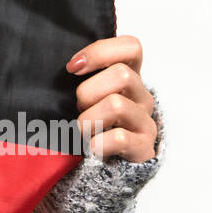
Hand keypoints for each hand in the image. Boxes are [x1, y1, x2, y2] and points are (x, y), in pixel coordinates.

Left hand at [66, 34, 157, 163]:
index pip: (131, 47)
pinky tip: (92, 147)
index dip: (101, 51)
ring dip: (89, 119)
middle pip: (122, 74)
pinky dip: (98, 143)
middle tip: (79, 108)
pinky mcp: (144, 147)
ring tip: (83, 130)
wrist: (103, 166)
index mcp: (128, 76)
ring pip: (117, 104)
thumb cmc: (90, 121)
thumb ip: (80, 76)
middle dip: (88, 91)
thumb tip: (66, 64)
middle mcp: (141, 96)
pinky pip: (119, 138)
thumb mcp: (86, 94)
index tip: (72, 67)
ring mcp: (145, 121)